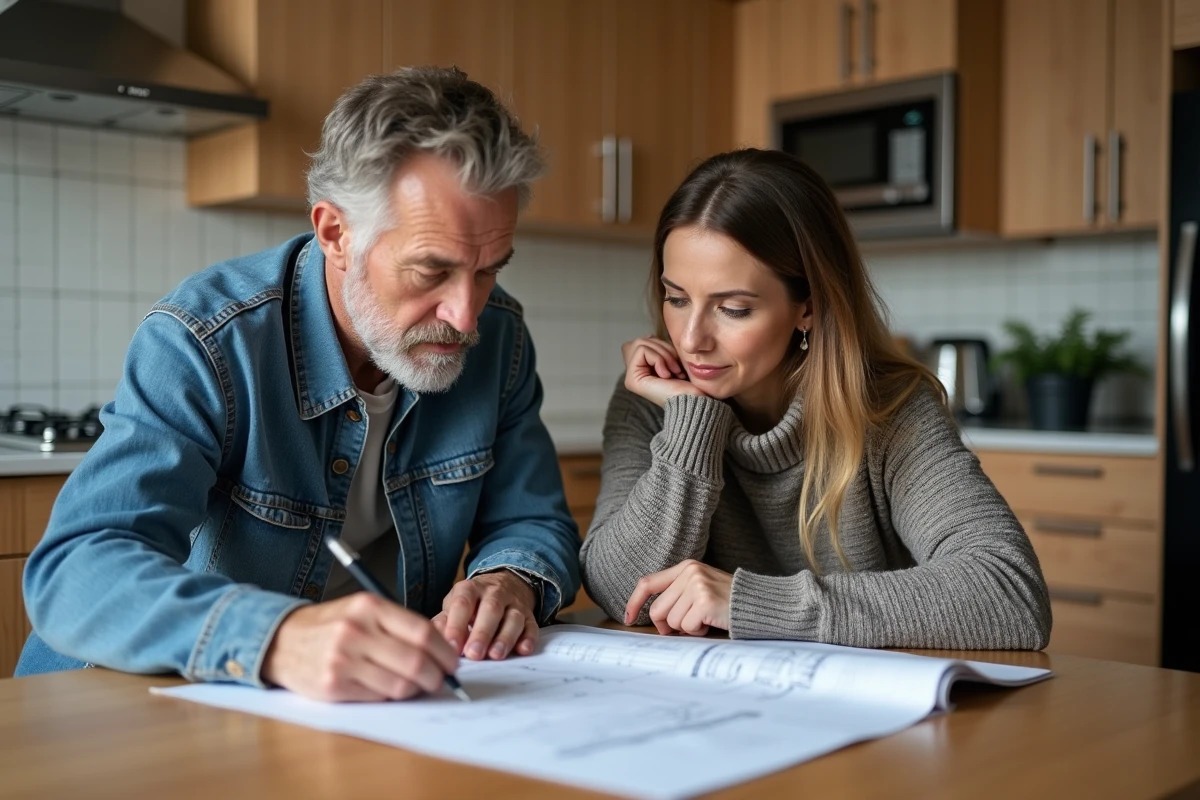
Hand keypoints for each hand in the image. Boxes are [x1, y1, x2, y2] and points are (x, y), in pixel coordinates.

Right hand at [262, 593, 457, 701]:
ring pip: (400, 685)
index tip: (452, 662)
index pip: (423, 632)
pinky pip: (378, 697)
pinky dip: (391, 696)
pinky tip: (388, 687)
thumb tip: (439, 651)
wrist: (281, 640)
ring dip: (415, 690)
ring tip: (415, 685)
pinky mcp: (333, 686)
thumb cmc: (331, 624)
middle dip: (437, 677)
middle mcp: (356, 631)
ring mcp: (343, 660)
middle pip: (416, 662)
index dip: (445, 652)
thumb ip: (397, 625)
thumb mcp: (362, 609)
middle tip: (440, 680)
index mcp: (369, 606)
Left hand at [433, 570, 537, 660]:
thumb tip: (435, 639)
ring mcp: (514, 603)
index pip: (462, 604)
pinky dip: (528, 638)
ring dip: (505, 637)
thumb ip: (443, 622)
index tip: (451, 646)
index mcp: (470, 589)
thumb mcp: (453, 606)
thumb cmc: (471, 603)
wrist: (505, 584)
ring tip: (495, 655)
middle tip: (473, 654)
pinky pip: (532, 626)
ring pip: (513, 618)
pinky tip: (523, 650)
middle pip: (491, 609)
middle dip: (482, 633)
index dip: (456, 625)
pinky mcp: (529, 616)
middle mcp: (494, 593)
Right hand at [621, 337, 706, 406]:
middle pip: (640, 340)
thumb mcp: (674, 359)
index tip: (676, 364)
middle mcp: (633, 373)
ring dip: (662, 354)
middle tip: (676, 368)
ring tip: (673, 371)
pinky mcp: (631, 380)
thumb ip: (660, 349)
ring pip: (639, 343)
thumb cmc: (689, 385)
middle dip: (663, 348)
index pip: (644, 341)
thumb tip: (649, 335)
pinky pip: (642, 350)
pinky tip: (666, 375)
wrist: (694, 402)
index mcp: (643, 369)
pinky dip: (658, 359)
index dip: (661, 346)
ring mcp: (631, 377)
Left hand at [624, 559, 732, 635]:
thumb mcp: (701, 588)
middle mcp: (689, 573)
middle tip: (686, 626)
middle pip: (658, 610)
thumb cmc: (728, 601)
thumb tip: (655, 618)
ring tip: (705, 619)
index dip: (634, 602)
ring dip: (687, 628)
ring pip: (672, 621)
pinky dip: (698, 631)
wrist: (759, 604)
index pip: (648, 583)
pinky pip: (687, 627)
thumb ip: (678, 594)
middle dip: (667, 625)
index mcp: (686, 567)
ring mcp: (697, 585)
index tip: (628, 618)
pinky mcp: (705, 601)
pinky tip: (711, 622)